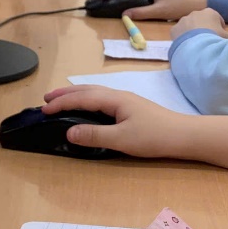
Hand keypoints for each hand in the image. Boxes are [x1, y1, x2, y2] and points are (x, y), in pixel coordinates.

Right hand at [41, 84, 188, 155]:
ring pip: (95, 92)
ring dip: (76, 94)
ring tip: (62, 99)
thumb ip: (95, 135)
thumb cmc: (154, 137)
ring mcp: (126, 100)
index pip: (82, 98)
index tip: (43, 109)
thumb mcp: (122, 139)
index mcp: (114, 99)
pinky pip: (102, 98)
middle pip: (87, 89)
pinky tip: (89, 107)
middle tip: (46, 98)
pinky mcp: (132, 108)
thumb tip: (68, 132)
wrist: (184, 135)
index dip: (62, 102)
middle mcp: (118, 95)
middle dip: (65, 93)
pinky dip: (88, 99)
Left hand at [171, 8, 227, 40]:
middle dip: (205, 29)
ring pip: (189, 26)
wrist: (196, 45)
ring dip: (192, 33)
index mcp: (210, 12)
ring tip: (196, 45)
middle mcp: (195, 13)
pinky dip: (182, 38)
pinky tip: (186, 46)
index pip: (217, 19)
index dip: (219, 28)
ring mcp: (183, 20)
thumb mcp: (226, 38)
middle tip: (207, 41)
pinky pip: (179, 33)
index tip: (219, 36)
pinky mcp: (174, 29)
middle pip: (202, 21)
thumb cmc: (214, 38)